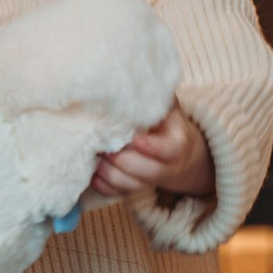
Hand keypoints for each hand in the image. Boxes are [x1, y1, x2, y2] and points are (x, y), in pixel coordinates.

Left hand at [91, 99, 214, 199]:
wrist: (179, 150)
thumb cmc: (166, 121)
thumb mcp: (167, 105)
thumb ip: (153, 98)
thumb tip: (130, 78)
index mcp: (178, 142)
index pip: (169, 150)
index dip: (152, 147)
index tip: (136, 140)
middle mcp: (168, 166)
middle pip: (146, 171)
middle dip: (122, 159)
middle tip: (103, 144)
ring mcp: (151, 180)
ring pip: (130, 185)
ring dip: (109, 173)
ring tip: (95, 156)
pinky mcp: (136, 188)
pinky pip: (119, 193)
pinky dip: (104, 186)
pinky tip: (93, 172)